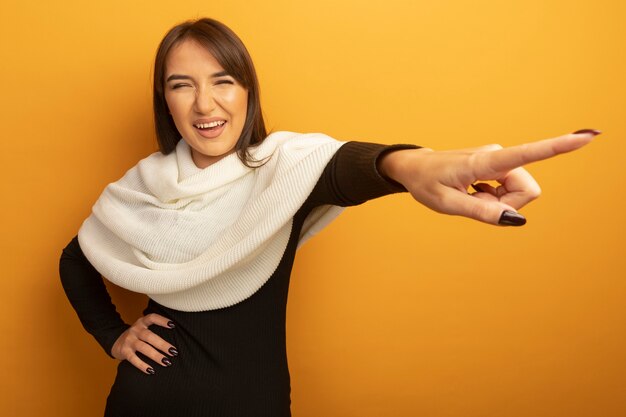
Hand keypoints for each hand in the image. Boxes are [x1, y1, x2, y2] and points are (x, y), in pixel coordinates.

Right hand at [111, 313, 177, 374]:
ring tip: (166, 362)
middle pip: (150, 336)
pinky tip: (151, 371)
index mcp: (142, 322)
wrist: (116, 341)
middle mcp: (135, 330)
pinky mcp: (124, 351)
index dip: (162, 320)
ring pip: (143, 348)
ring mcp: (129, 340)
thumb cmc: (137, 336)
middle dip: (162, 344)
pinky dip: (142, 365)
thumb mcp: (144, 328)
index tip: (173, 325)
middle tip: (174, 352)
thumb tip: (177, 337)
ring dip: (156, 356)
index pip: (152, 318)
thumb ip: (155, 329)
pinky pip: (134, 359)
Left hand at [378, 129, 600, 224]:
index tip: (587, 136)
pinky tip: (473, 193)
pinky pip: (508, 192)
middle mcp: (497, 156)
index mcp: (485, 161)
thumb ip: (481, 212)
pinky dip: (493, 199)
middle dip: (506, 206)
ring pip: (518, 194)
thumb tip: (516, 219)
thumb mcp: (447, 203)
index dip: (559, 147)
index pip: (528, 153)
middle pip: (526, 191)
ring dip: (497, 203)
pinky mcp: (497, 166)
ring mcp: (498, 161)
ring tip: (470, 196)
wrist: (413, 168)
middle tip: (475, 202)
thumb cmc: (426, 183)